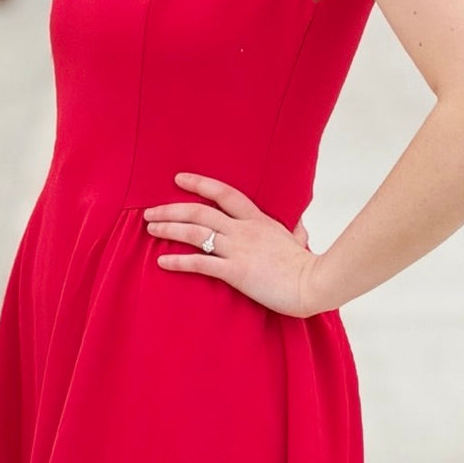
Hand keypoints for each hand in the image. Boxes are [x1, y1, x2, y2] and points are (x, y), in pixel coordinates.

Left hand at [142, 172, 325, 318]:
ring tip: (150, 229)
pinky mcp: (235, 272)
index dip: (200, 184)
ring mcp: (239, 249)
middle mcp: (244, 230)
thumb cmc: (307, 265)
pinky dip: (178, 261)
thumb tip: (299, 227)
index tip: (178, 179)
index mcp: (258, 220)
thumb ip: (294, 231)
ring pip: (195, 232)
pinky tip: (162, 261)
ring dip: (169, 229)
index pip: (224, 193)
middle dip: (171, 209)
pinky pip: (200, 263)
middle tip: (150, 212)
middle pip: (200, 212)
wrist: (314, 283)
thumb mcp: (300, 240)